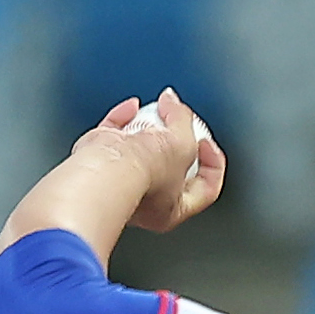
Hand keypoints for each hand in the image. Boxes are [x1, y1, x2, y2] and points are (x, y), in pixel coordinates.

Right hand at [82, 89, 226, 234]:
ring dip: (150, 126)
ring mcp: (123, 180)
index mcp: (172, 210)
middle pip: (172, 165)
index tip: (207, 143)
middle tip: (180, 122)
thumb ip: (183, 121)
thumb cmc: (145, 173)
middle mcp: (146, 200)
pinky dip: (124, 117)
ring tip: (157, 112)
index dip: (213, 164)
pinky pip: (116, 133)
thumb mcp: (183, 144)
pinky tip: (132, 107)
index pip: (205, 188)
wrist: (108, 168)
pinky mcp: (102, 159)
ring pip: (142, 148)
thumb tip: (173, 102)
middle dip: (177, 140)